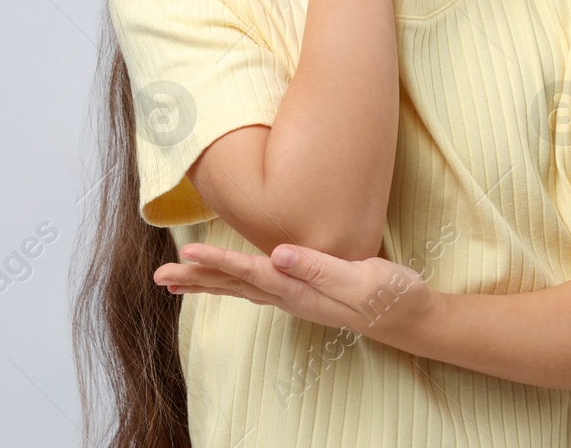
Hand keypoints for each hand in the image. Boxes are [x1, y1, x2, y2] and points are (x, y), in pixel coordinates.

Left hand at [154, 241, 438, 347]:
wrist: (411, 317)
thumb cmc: (390, 294)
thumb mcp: (360, 277)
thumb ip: (320, 267)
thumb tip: (279, 255)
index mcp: (300, 290)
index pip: (250, 273)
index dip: (218, 261)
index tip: (187, 252)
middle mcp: (290, 297)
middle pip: (235, 286)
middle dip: (197, 278)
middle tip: (160, 276)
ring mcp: (295, 297)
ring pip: (241, 287)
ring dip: (207, 281)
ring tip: (176, 279)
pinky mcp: (303, 292)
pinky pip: (256, 286)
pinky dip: (232, 280)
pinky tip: (225, 279)